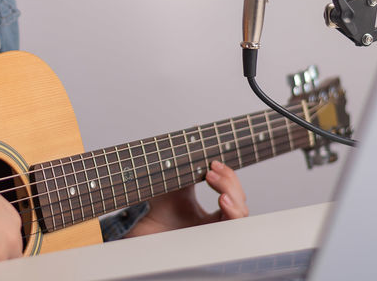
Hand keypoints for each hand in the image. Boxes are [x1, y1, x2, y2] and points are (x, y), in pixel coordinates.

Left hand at [126, 160, 248, 236]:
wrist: (134, 232)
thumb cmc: (150, 213)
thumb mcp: (169, 183)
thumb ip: (182, 163)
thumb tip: (192, 132)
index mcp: (206, 216)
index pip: (229, 194)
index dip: (227, 177)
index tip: (212, 164)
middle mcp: (212, 227)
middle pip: (240, 202)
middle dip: (231, 181)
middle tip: (211, 170)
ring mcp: (212, 235)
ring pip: (241, 214)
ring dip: (234, 192)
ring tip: (214, 180)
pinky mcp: (209, 244)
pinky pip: (233, 229)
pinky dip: (233, 211)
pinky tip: (223, 199)